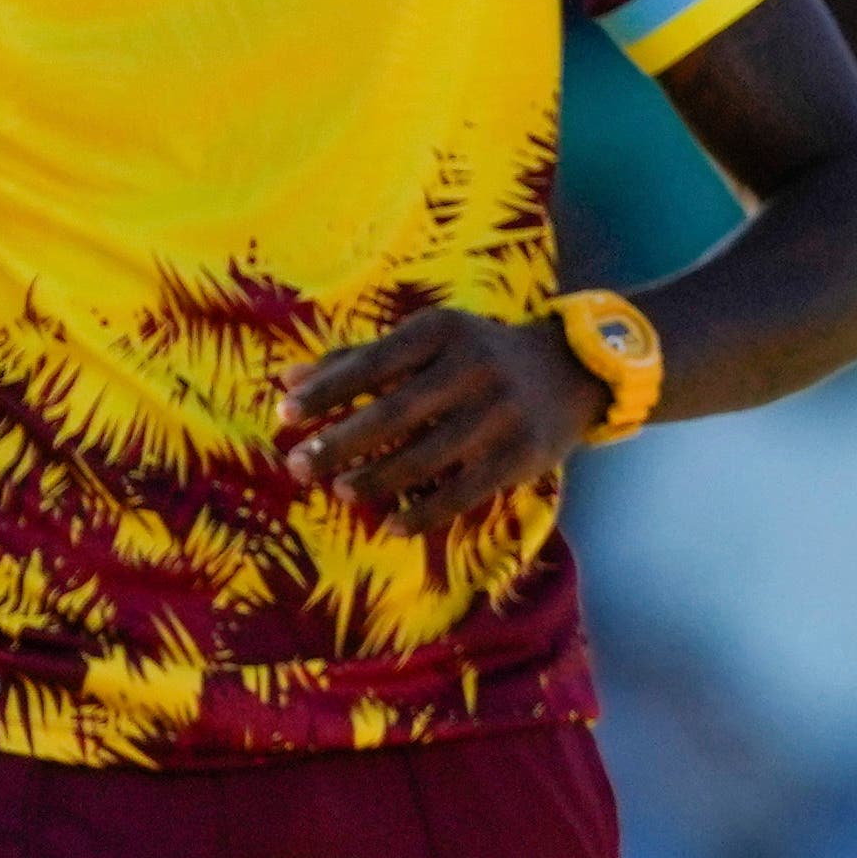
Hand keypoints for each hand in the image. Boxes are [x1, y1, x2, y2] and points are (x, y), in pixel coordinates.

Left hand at [283, 305, 603, 532]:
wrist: (573, 369)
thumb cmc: (478, 355)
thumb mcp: (427, 342)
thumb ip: (358, 359)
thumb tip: (286, 379)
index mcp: (442, 332)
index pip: (372, 363)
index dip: (325, 391)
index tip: (283, 415)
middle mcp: (474, 368)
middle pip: (394, 413)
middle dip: (340, 442)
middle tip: (297, 465)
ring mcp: (501, 413)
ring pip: (426, 457)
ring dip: (376, 479)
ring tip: (340, 490)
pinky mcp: (522, 454)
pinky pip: (464, 492)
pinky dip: (425, 512)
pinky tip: (392, 525)